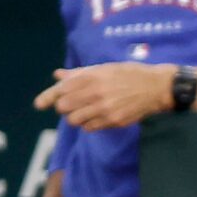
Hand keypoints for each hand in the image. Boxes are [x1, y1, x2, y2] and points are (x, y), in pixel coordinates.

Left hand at [37, 63, 176, 131]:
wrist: (158, 87)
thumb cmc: (129, 74)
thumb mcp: (104, 68)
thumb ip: (79, 73)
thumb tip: (57, 75)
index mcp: (92, 77)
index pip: (61, 90)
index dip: (47, 98)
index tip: (39, 104)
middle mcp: (95, 93)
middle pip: (63, 108)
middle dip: (65, 107)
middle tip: (73, 104)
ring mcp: (104, 109)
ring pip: (74, 120)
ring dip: (76, 117)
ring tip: (86, 111)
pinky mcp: (113, 121)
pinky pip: (90, 128)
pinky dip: (89, 124)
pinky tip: (98, 116)